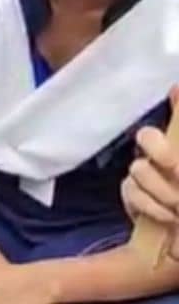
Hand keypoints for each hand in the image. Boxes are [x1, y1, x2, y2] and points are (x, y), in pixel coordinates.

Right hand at [123, 88, 178, 258]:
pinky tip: (167, 217)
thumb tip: (176, 86)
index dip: (177, 104)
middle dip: (161, 153)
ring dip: (161, 190)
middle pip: (148, 137)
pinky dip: (149, 205)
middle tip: (175, 170)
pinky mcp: (132, 195)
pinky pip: (130, 191)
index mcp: (177, 149)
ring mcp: (146, 175)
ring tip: (178, 208)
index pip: (176, 119)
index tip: (174, 106)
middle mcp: (165, 157)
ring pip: (138, 168)